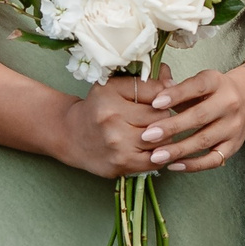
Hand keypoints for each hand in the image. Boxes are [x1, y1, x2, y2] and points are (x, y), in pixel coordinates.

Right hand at [55, 74, 169, 177]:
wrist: (72, 135)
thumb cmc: (98, 108)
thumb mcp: (115, 86)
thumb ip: (145, 82)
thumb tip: (172, 80)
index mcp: (110, 95)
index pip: (157, 93)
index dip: (164, 97)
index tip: (161, 100)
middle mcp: (111, 120)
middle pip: (161, 116)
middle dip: (165, 116)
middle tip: (158, 117)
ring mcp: (116, 145)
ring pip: (162, 139)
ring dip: (164, 136)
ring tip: (156, 132)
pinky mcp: (121, 165)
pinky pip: (155, 160)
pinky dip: (160, 155)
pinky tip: (154, 148)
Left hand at [141, 68, 244, 172]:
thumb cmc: (213, 92)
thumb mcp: (199, 82)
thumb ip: (177, 88)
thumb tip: (154, 92)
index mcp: (217, 82)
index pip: (197, 87)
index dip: (176, 95)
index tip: (155, 103)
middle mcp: (229, 103)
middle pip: (200, 116)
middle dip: (172, 127)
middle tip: (147, 135)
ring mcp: (233, 127)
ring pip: (204, 140)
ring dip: (178, 150)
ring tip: (155, 155)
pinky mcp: (234, 146)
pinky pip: (212, 159)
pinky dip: (192, 165)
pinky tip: (173, 165)